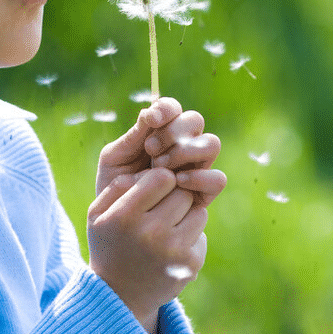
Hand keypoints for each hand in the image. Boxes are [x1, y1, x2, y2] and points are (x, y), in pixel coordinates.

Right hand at [86, 167, 208, 333]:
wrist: (119, 296)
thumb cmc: (109, 244)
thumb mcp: (98, 213)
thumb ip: (120, 184)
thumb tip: (152, 167)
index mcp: (125, 216)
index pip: (163, 177)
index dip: (159, 181)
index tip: (151, 192)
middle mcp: (151, 233)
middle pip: (183, 193)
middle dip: (174, 197)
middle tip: (159, 211)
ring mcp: (174, 251)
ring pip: (198, 212)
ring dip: (186, 216)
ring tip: (165, 229)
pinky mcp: (191, 265)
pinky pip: (201, 235)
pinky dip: (190, 238)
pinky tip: (170, 249)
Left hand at [97, 98, 226, 207]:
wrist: (120, 225)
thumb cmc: (115, 187)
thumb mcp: (114, 160)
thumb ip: (132, 137)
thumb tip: (149, 113)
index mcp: (161, 131)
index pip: (173, 108)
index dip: (166, 109)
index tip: (151, 119)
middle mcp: (183, 145)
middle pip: (195, 120)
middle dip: (173, 131)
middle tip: (151, 149)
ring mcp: (196, 167)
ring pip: (211, 144)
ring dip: (186, 150)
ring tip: (161, 166)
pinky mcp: (204, 192)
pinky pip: (217, 178)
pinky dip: (199, 177)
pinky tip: (177, 181)